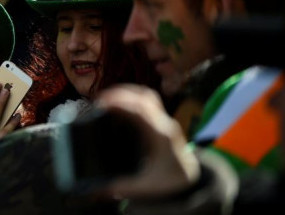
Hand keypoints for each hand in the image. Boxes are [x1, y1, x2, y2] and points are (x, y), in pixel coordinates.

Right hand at [96, 84, 199, 198]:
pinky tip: (117, 103)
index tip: (101, 102)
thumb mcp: (146, 187)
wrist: (189, 178)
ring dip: (126, 92)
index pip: (142, 110)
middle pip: (143, 97)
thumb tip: (95, 191)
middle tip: (97, 99)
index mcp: (161, 136)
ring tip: (105, 97)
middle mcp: (164, 123)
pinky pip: (146, 100)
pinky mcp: (160, 119)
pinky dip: (131, 96)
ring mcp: (164, 119)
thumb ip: (121, 188)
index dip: (121, 102)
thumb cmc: (169, 181)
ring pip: (146, 95)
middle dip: (120, 94)